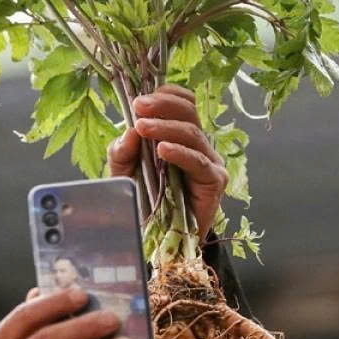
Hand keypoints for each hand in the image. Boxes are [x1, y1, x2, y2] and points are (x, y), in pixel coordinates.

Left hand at [107, 85, 227, 241]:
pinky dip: (180, 153)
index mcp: (180, 136)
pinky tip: (162, 150)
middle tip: (139, 107)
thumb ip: (123, 152)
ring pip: (193, 133)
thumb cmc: (146, 204)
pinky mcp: (215, 181)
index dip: (164, 96)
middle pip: (189, 112)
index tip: (139, 100)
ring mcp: (209, 162)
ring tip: (143, 127)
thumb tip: (128, 130)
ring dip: (166, 126)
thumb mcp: (124, 174)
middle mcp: (198, 145)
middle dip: (163, 105)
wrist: (161, 243)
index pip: (182, 103)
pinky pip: (199, 161)